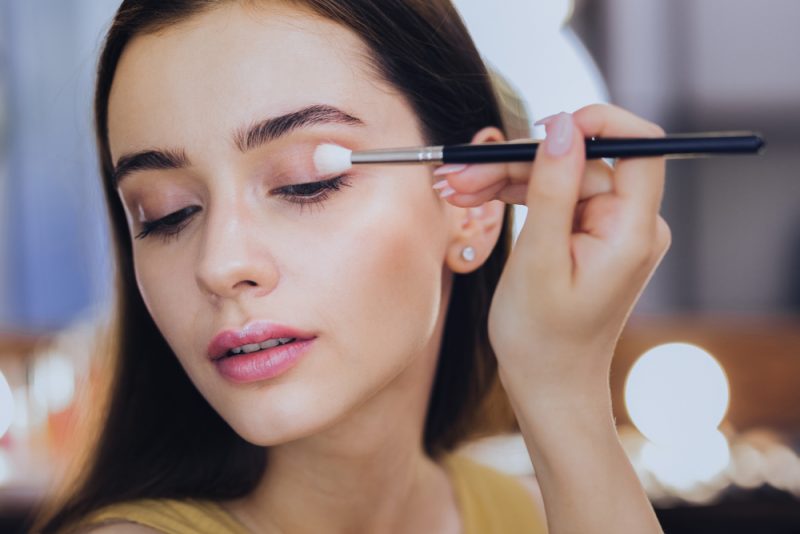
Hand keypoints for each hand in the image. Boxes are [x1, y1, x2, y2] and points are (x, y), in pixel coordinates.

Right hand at [436, 104, 671, 398]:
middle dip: (517, 162)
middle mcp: (631, 224)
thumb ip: (552, 188)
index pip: (639, 146)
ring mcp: (610, 229)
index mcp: (632, 231)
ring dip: (506, 178)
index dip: (595, 123)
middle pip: (580, 162)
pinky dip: (516, 195)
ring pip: (560, 177)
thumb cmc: (542, 337)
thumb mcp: (539, 259)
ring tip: (454, 188)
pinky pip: (555, 198)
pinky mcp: (590, 235)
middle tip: (461, 173)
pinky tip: (474, 196)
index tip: (542, 128)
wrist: (548, 385)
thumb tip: (562, 126)